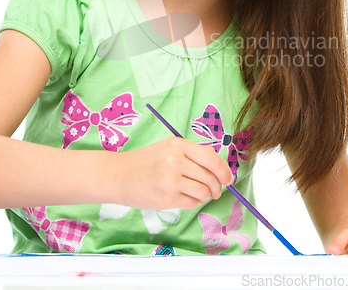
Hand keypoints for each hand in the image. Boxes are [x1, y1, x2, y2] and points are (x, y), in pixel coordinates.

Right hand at [113, 137, 232, 210]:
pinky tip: (185, 198)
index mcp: (178, 145)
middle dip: (217, 186)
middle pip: (210, 176)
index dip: (224, 170)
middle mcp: (175, 160)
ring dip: (206, 196)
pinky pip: (192, 203)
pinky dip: (193, 202)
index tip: (228, 178)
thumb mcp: (169, 149)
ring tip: (200, 195)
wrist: (119, 175)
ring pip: (203, 191)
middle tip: (216, 191)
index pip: (212, 157)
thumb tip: (219, 168)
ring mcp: (170, 180)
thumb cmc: (146, 162)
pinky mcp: (166, 198)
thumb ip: (192, 155)